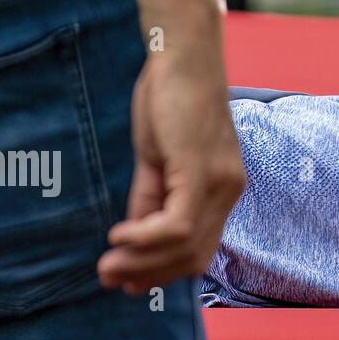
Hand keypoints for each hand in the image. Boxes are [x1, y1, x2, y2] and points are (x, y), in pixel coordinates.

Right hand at [97, 36, 244, 293]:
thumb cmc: (171, 101)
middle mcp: (230, 189)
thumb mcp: (158, 160)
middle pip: (195, 256)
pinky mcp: (202, 171)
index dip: (164, 271)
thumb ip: (151, 198)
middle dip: (149, 275)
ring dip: (141, 262)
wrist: (183, 57)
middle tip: (108, 277)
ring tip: (108, 263)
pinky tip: (118, 235)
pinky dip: (145, 238)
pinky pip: (177, 225)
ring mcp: (220, 181)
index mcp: (224, 188)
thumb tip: (133, 240)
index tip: (127, 282)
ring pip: (185, 247)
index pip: (200, 248)